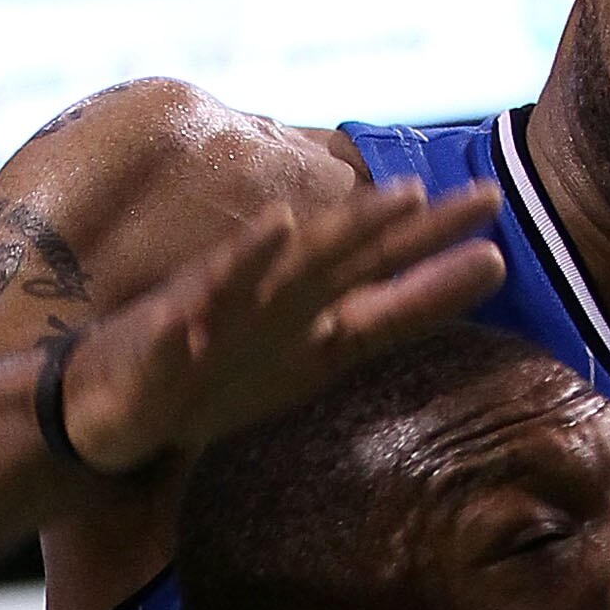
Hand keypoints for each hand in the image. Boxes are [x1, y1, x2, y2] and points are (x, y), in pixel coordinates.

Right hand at [58, 174, 504, 473]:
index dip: (439, 257)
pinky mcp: (175, 329)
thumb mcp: (306, 365)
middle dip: (419, 229)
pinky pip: (210, 293)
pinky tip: (276, 230)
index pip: (383, 283)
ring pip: (295, 265)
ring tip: (396, 200)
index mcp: (308, 321)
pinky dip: (244, 263)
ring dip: (348, 230)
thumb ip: (370, 329)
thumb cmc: (213, 382)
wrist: (111, 414)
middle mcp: (276, 304)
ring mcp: (226, 310)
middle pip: (355, 260)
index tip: (498, 220)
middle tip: (485, 195)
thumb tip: (439, 303)